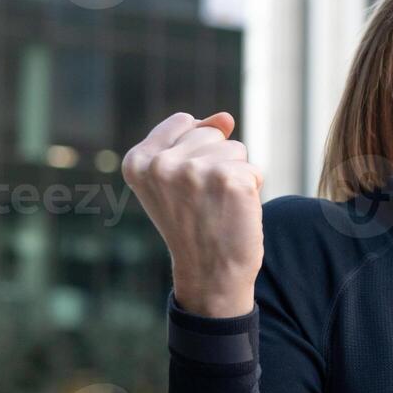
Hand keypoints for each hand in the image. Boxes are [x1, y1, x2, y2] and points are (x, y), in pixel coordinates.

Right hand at [122, 112, 264, 317]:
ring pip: (236, 149)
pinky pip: (254, 169)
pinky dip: (252, 190)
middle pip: (213, 134)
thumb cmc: (195, 225)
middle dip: (217, 163)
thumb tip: (226, 117)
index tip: (188, 187)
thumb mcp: (178, 180)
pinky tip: (235, 212)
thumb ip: (196, 139)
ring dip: (236, 176)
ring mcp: (195, 171)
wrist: (210, 274)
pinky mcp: (230, 180)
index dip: (197, 151)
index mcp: (138, 161)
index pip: (184, 122)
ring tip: (218, 207)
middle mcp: (161, 164)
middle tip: (205, 201)